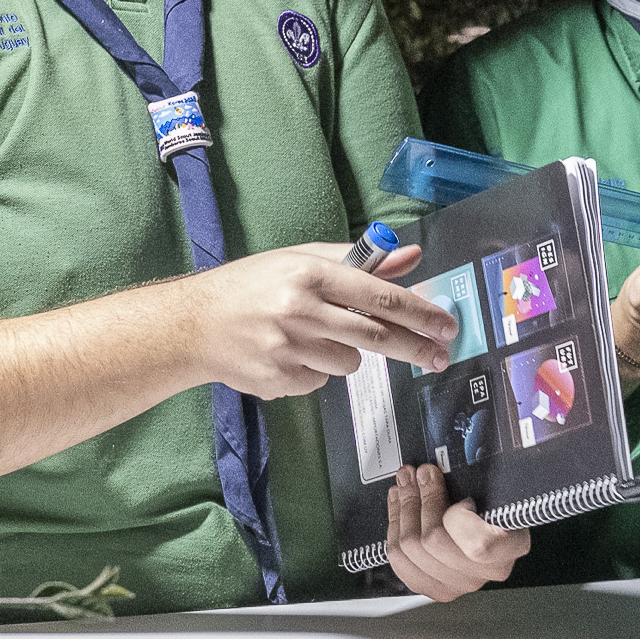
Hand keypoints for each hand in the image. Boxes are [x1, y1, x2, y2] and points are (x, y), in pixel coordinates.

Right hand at [191, 240, 456, 396]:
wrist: (193, 324)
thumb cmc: (253, 285)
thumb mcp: (302, 259)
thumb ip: (360, 260)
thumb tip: (410, 257)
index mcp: (309, 274)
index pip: (379, 296)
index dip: (420, 313)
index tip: (446, 326)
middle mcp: (299, 310)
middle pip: (377, 336)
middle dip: (414, 347)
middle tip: (438, 355)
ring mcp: (288, 349)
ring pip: (350, 362)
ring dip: (346, 352)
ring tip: (311, 336)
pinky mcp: (279, 379)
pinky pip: (321, 381)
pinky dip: (315, 370)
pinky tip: (288, 353)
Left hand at [381, 463, 528, 600]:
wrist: (496, 529)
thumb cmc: (495, 503)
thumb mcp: (496, 487)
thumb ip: (476, 480)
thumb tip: (443, 464)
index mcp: (510, 547)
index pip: (478, 545)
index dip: (458, 518)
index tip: (458, 496)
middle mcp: (485, 572)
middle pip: (433, 541)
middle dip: (419, 499)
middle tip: (417, 474)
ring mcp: (458, 584)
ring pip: (410, 547)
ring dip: (402, 509)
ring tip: (404, 485)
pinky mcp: (433, 586)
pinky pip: (399, 560)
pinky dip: (395, 528)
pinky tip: (398, 507)